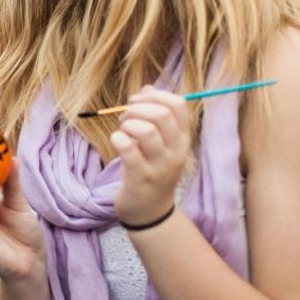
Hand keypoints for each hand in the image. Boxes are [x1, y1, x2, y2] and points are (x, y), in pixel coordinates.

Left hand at [110, 85, 190, 224]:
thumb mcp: (160, 144)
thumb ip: (156, 116)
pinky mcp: (141, 177)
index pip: (179, 105)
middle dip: (137, 108)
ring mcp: (160, 165)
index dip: (155, 95)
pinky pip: (127, 149)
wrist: (150, 211)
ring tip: (122, 131)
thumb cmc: (151, 170)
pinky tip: (117, 143)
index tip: (138, 100)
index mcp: (182, 139)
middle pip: (162, 114)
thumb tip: (148, 87)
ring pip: (146, 130)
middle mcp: (176, 151)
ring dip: (128, 124)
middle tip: (125, 118)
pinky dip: (117, 139)